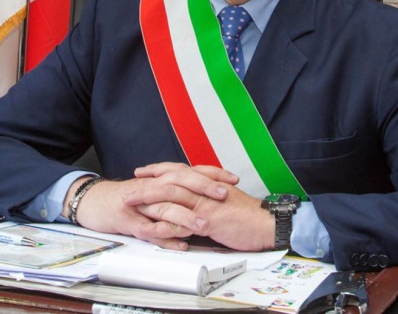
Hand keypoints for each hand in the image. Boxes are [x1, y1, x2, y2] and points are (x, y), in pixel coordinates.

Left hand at [127, 162, 276, 252]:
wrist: (267, 224)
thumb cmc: (248, 216)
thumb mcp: (225, 200)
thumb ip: (208, 196)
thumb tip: (194, 198)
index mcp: (209, 182)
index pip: (180, 170)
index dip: (160, 170)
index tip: (144, 172)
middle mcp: (206, 188)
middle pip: (171, 178)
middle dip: (148, 181)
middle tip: (130, 185)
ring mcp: (206, 203)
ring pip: (173, 194)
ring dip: (150, 198)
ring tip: (133, 202)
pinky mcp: (209, 220)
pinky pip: (183, 219)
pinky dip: (166, 222)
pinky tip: (152, 227)